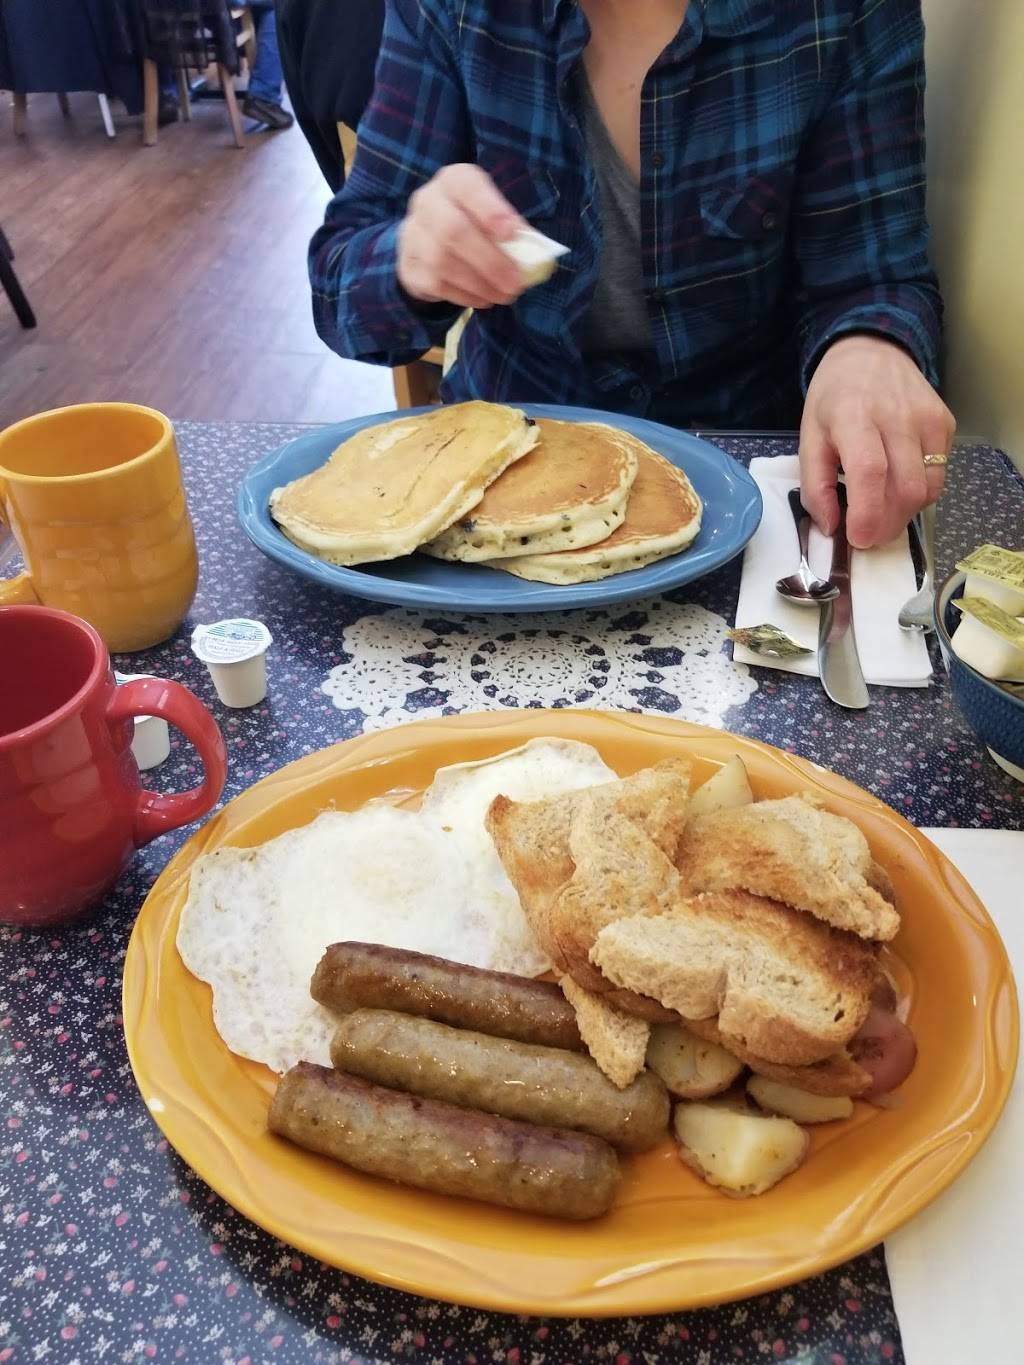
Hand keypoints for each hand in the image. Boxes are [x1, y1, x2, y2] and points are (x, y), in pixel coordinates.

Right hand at [397, 164, 529, 309]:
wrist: (426, 241)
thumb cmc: (472, 223)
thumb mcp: (491, 213)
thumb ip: (511, 227)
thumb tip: (536, 254)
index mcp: (453, 181)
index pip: (468, 186)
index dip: (491, 210)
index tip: (514, 234)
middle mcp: (428, 202)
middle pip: (453, 230)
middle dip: (489, 260)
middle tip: (516, 282)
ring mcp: (413, 235)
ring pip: (443, 262)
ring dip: (480, 283)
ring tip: (506, 294)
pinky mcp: (409, 267)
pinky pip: (437, 285)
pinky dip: (467, 295)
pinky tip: (486, 298)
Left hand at [799, 335, 955, 548]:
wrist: (872, 351)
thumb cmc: (834, 398)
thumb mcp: (809, 436)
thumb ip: (814, 485)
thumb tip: (830, 528)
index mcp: (854, 416)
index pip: (870, 473)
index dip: (868, 515)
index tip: (858, 539)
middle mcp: (897, 417)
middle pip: (905, 489)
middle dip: (886, 525)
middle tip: (868, 534)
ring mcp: (928, 419)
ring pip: (928, 489)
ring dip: (904, 514)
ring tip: (882, 513)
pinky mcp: (946, 423)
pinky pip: (939, 475)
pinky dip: (919, 493)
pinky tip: (898, 486)